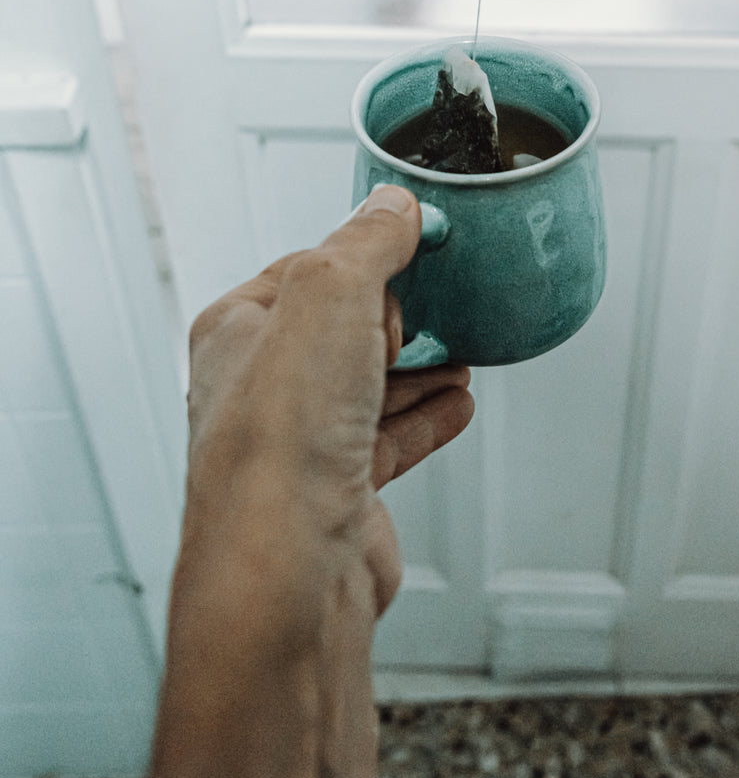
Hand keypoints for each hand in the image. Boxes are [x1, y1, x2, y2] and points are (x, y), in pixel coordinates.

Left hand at [144, 186, 473, 777]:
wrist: (290, 570)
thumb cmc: (282, 439)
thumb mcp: (330, 296)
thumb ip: (366, 243)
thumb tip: (392, 207)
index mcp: (237, 331)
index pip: (305, 269)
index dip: (363, 254)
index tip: (416, 239)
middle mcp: (261, 389)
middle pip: (339, 329)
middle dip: (395, 313)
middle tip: (442, 295)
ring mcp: (302, 445)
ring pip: (368, 387)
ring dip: (419, 365)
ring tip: (462, 349)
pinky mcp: (343, 494)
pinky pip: (391, 441)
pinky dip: (428, 418)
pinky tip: (458, 403)